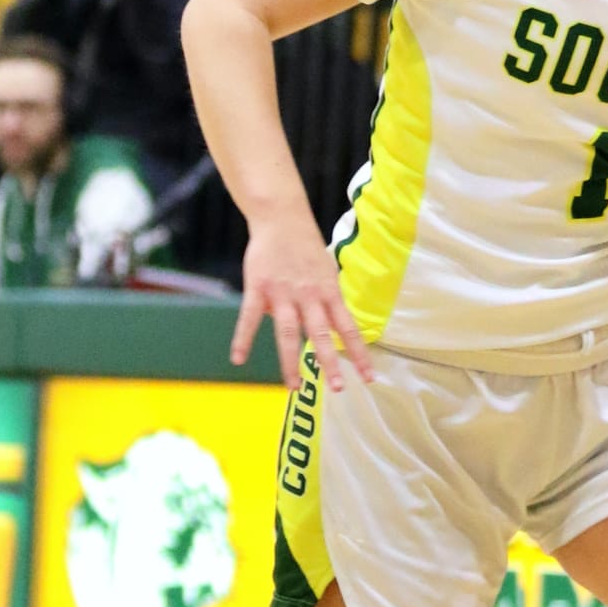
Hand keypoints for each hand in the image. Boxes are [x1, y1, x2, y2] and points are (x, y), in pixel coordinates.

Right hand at [232, 203, 373, 391]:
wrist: (281, 218)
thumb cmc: (305, 247)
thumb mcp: (326, 272)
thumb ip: (325, 301)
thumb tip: (322, 327)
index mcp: (329, 292)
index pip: (349, 328)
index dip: (359, 353)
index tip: (369, 378)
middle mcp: (309, 296)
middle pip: (322, 334)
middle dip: (330, 362)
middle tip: (338, 388)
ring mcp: (282, 293)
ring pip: (288, 332)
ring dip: (291, 361)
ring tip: (294, 387)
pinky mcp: (258, 288)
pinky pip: (249, 317)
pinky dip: (243, 338)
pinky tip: (238, 359)